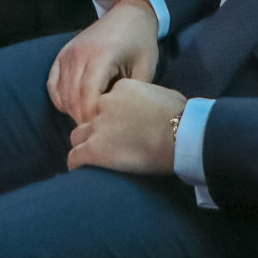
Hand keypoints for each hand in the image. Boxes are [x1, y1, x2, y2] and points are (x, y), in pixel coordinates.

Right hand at [46, 0, 160, 123]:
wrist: (128, 15)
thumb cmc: (140, 44)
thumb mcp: (145, 69)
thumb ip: (130, 94)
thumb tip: (118, 121)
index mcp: (102, 55)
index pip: (89, 94)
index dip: (93, 116)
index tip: (104, 130)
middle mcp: (79, 54)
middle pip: (73, 96)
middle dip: (84, 118)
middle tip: (97, 131)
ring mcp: (67, 53)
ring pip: (62, 93)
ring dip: (73, 111)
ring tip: (89, 121)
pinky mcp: (61, 55)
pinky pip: (52, 85)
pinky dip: (60, 100)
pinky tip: (74, 108)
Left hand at [67, 78, 186, 173]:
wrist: (181, 135)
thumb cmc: (182, 116)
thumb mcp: (163, 96)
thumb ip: (147, 99)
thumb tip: (150, 108)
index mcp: (122, 88)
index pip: (106, 100)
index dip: (111, 114)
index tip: (120, 126)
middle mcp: (104, 104)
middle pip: (88, 117)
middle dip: (95, 129)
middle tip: (107, 142)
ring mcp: (97, 127)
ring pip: (77, 136)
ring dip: (84, 145)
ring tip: (93, 158)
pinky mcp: (94, 149)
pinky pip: (74, 157)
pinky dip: (77, 164)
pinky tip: (82, 170)